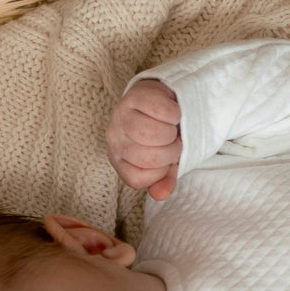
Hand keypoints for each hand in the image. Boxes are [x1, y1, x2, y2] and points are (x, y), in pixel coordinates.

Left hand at [106, 79, 182, 199]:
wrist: (162, 103)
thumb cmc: (163, 137)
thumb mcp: (165, 163)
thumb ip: (163, 180)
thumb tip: (160, 195)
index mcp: (120, 161)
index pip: (138, 178)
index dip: (161, 171)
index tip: (168, 160)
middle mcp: (114, 139)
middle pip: (148, 156)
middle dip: (171, 151)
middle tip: (175, 143)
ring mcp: (121, 116)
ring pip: (151, 133)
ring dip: (172, 132)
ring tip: (173, 128)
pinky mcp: (134, 95)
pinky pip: (161, 111)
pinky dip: (175, 114)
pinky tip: (173, 113)